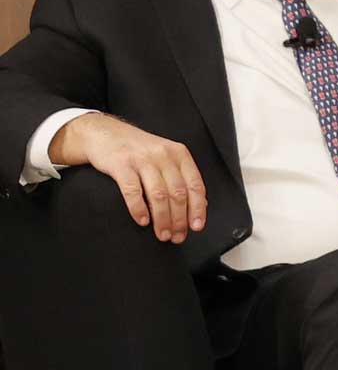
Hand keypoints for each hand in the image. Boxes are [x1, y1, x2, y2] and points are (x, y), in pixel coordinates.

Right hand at [53, 113, 206, 242]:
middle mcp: (163, 156)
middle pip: (177, 193)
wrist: (105, 133)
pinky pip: (133, 190)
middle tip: (176, 237)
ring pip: (158, 195)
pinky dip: (139, 209)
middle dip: (179, 219)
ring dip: (162, 219)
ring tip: (162, 234)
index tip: (197, 227)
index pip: (195, 185)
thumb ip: (182, 177)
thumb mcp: (166, 157)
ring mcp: (142, 159)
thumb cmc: (139, 150)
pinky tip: (142, 221)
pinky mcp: (121, 164)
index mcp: (179, 155)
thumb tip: (201, 205)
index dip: (198, 209)